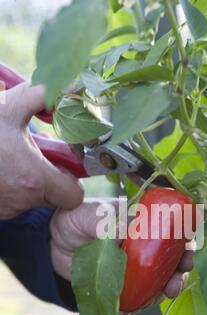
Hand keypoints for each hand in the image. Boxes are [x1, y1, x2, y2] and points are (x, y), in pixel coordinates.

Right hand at [0, 83, 83, 218]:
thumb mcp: (8, 107)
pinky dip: (11, 186)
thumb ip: (41, 96)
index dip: (72, 180)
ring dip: (29, 181)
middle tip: (38, 156)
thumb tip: (69, 87)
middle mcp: (23, 200)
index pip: (73, 196)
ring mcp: (7, 208)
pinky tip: (1, 167)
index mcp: (34, 179)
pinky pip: (14, 201)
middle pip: (55, 197)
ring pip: (33, 199)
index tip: (63, 164)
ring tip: (12, 158)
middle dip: (51, 177)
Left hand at [50, 199, 193, 306]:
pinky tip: (131, 309)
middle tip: (176, 283)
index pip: (174, 233)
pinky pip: (135, 297)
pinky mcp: (121, 285)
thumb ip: (107, 223)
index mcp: (144, 224)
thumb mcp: (91, 215)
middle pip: (172, 262)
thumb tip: (123, 235)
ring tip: (160, 297)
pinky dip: (137, 305)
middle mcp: (145, 247)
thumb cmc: (76, 219)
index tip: (188, 254)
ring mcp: (135, 267)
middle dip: (180, 274)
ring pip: (158, 282)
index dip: (186, 244)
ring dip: (163, 292)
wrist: (52, 242)